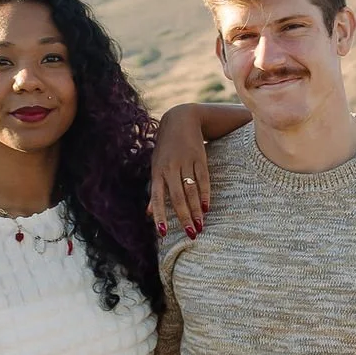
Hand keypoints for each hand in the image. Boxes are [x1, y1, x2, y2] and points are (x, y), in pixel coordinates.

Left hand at [151, 105, 212, 236]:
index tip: (162, 232)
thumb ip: (155, 189)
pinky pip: (203, 180)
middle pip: (178, 197)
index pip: (158, 197)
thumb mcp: (156, 166)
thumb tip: (148, 213)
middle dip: (184, 217)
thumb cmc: (166, 148)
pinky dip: (205, 194)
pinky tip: (206, 208)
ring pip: (191, 191)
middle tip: (192, 234)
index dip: (160, 215)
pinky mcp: (199, 158)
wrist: (181, 120)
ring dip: (196, 210)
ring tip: (200, 225)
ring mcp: (185, 163)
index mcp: (157, 172)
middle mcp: (170, 168)